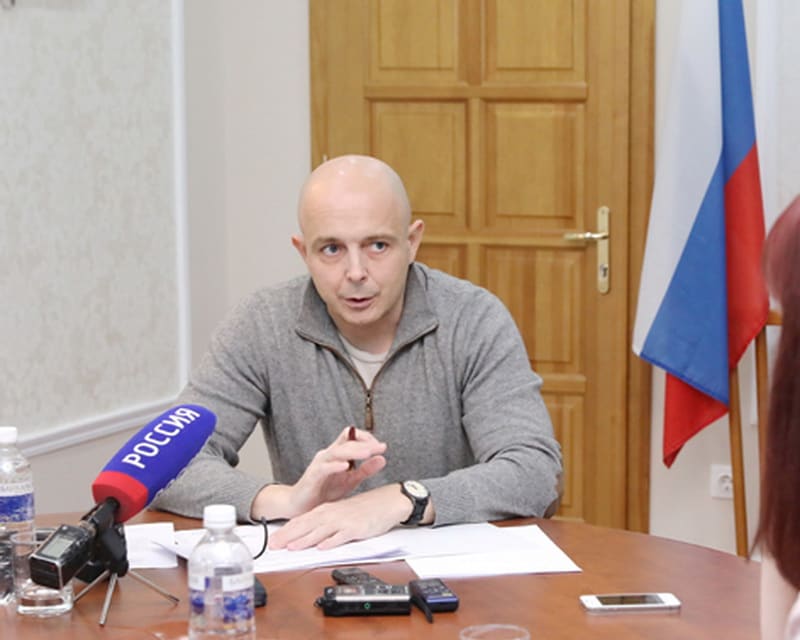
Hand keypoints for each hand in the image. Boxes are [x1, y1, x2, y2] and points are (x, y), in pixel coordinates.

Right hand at [251, 427, 386, 520]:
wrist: (301, 507)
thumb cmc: (325, 492)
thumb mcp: (350, 480)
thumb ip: (365, 470)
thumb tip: (383, 458)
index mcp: (337, 454)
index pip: (352, 437)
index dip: (367, 438)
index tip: (381, 447)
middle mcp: (328, 455)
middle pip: (347, 442)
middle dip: (365, 444)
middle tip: (380, 447)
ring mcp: (319, 464)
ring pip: (337, 451)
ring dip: (353, 451)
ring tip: (367, 453)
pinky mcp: (312, 476)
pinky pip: (323, 468)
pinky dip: (335, 466)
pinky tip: (346, 466)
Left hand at [269, 483, 410, 550]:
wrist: (387, 502)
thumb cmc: (364, 509)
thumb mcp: (340, 515)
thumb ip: (325, 525)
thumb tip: (311, 538)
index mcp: (326, 510)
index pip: (301, 521)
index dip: (285, 532)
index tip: (273, 542)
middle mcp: (332, 514)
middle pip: (306, 526)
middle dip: (288, 536)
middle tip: (273, 546)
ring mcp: (343, 521)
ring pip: (320, 531)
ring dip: (305, 540)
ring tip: (292, 547)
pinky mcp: (356, 528)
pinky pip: (342, 536)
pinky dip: (331, 541)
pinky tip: (322, 547)